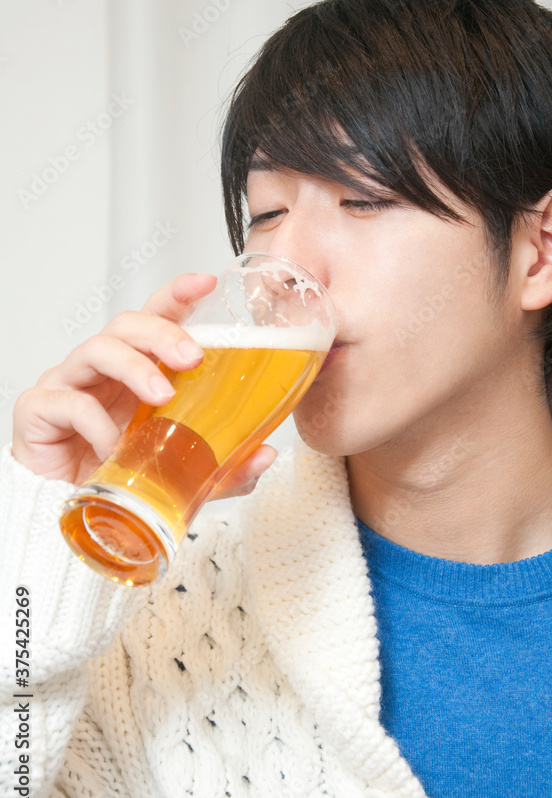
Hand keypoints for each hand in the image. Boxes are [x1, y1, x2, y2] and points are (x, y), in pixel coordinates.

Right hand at [11, 273, 277, 495]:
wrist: (73, 515)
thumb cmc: (122, 475)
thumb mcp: (186, 472)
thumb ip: (224, 465)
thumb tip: (264, 454)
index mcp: (139, 368)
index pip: (158, 317)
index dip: (178, 294)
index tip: (207, 283)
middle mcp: (104, 368)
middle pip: (128, 324)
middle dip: (163, 333)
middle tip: (193, 358)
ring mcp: (69, 383)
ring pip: (98, 348)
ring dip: (135, 367)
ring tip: (162, 396)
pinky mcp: (40, 409)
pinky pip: (69, 401)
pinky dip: (96, 422)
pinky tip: (113, 446)